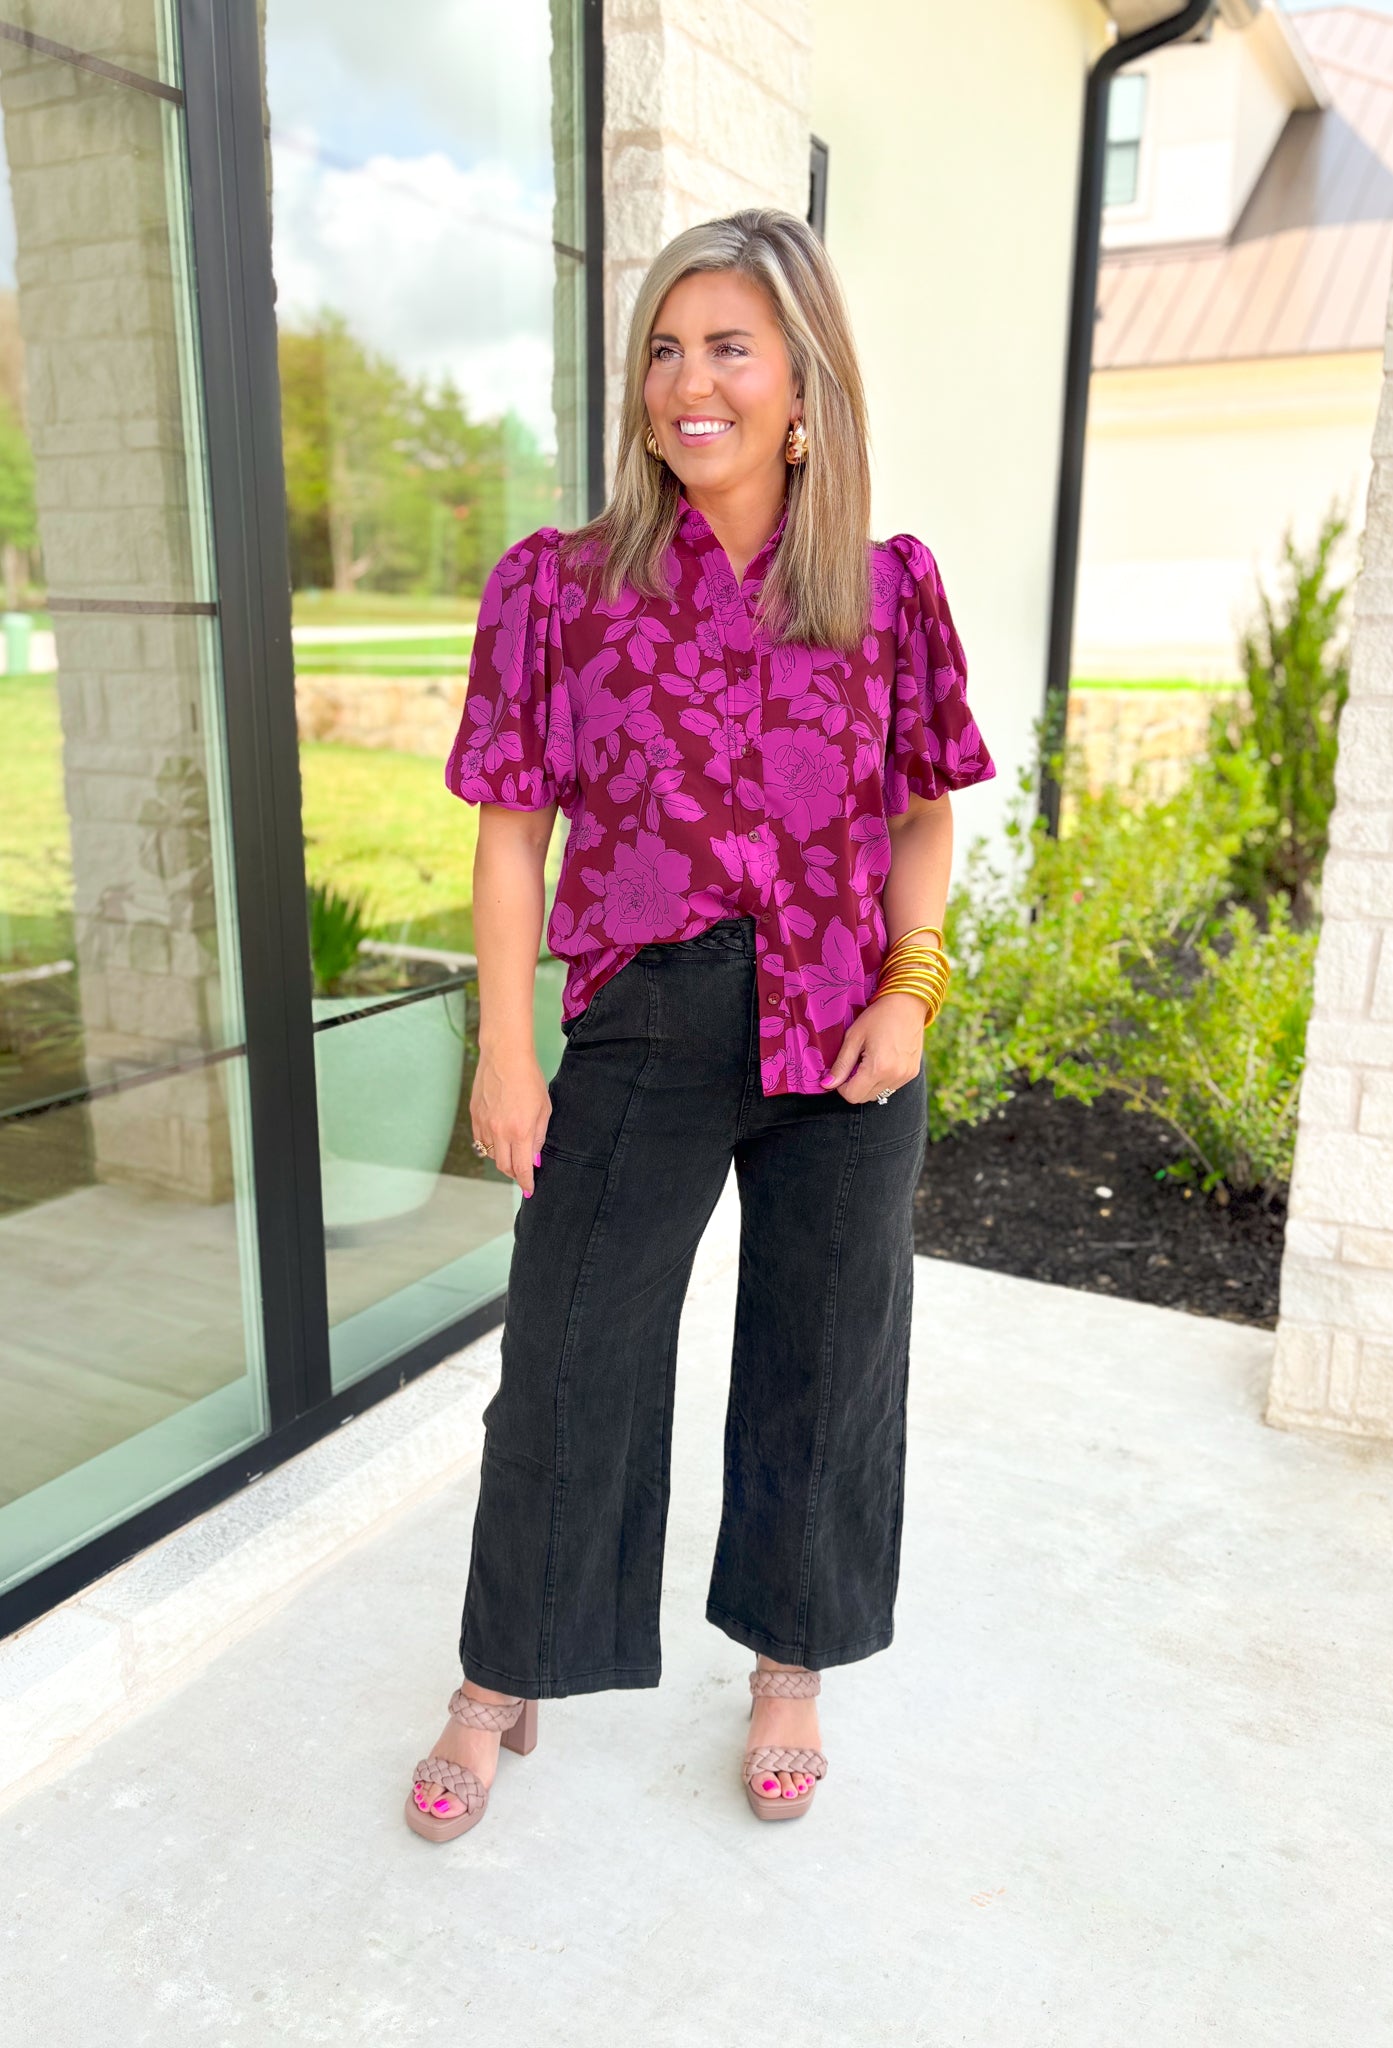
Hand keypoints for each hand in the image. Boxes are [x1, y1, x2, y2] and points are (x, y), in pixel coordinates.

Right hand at [471, 1046, 551, 1196]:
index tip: (529, 1189)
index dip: (526, 1182)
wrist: (504, 1056)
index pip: (522, 1168)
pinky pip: (480, 1140)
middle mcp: (499, 1131)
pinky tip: (499, 1139)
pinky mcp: (474, 1115)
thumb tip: (534, 1159)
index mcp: (520, 1130)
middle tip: (523, 1173)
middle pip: (504, 1166)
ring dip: (502, 1158)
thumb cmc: (529, 1079)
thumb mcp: (544, 1109)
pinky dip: (490, 1145)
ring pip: (490, 1154)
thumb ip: (538, 1137)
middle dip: (515, 1174)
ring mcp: (484, 1124)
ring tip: (512, 1153)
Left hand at [819, 992, 925, 1103]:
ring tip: (870, 1059)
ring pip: (878, 1094)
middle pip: (864, 1098)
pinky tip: (883, 1060)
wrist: (907, 1004)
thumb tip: (826, 1085)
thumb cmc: (878, 1016)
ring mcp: (905, 1076)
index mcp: (878, 1068)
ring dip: (868, 1083)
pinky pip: (890, 1087)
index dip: (842, 1085)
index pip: (852, 1095)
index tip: (843, 1069)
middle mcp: (894, 1076)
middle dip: (854, 1085)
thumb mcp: (854, 1037)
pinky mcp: (912, 1073)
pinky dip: (882, 1079)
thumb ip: (841, 1065)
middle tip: (855, 1062)